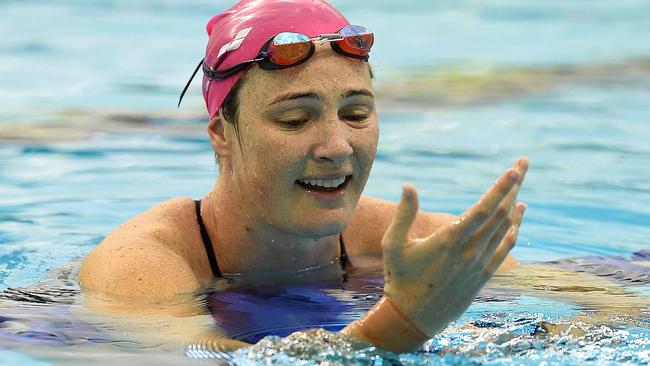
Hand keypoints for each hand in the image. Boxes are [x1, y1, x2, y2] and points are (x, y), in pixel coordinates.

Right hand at [382, 158, 527, 335]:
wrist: (412, 318)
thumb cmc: (399, 278)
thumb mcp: (393, 245)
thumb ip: (404, 214)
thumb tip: (409, 185)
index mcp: (448, 240)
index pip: (482, 209)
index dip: (500, 189)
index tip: (513, 170)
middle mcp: (469, 251)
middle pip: (499, 213)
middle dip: (513, 186)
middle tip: (522, 163)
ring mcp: (479, 264)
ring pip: (504, 229)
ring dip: (514, 205)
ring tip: (520, 185)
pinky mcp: (482, 276)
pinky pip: (503, 249)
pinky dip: (513, 230)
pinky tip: (517, 218)